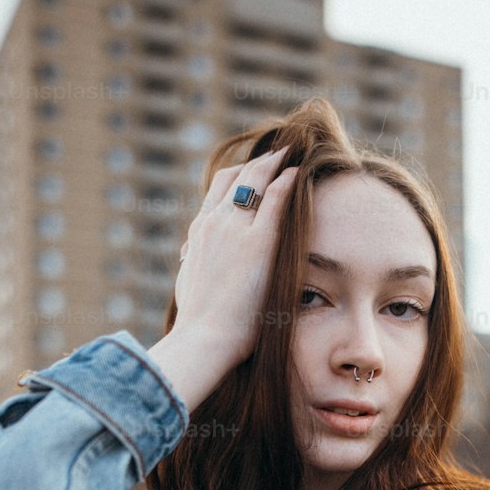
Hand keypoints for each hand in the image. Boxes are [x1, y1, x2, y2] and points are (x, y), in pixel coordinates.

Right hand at [174, 144, 299, 370]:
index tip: (254, 170)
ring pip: (253, 181)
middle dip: (258, 163)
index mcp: (199, 233)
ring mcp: (235, 229)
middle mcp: (213, 222)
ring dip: (273, 164)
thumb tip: (192, 260)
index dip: (238, 177)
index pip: (218, 191)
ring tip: (291, 154)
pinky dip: (286, 181)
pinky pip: (274, 200)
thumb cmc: (199, 323)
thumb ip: (197, 264)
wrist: (203, 337)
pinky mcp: (258, 242)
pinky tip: (298, 172)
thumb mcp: (191, 283)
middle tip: (278, 153)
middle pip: (235, 178)